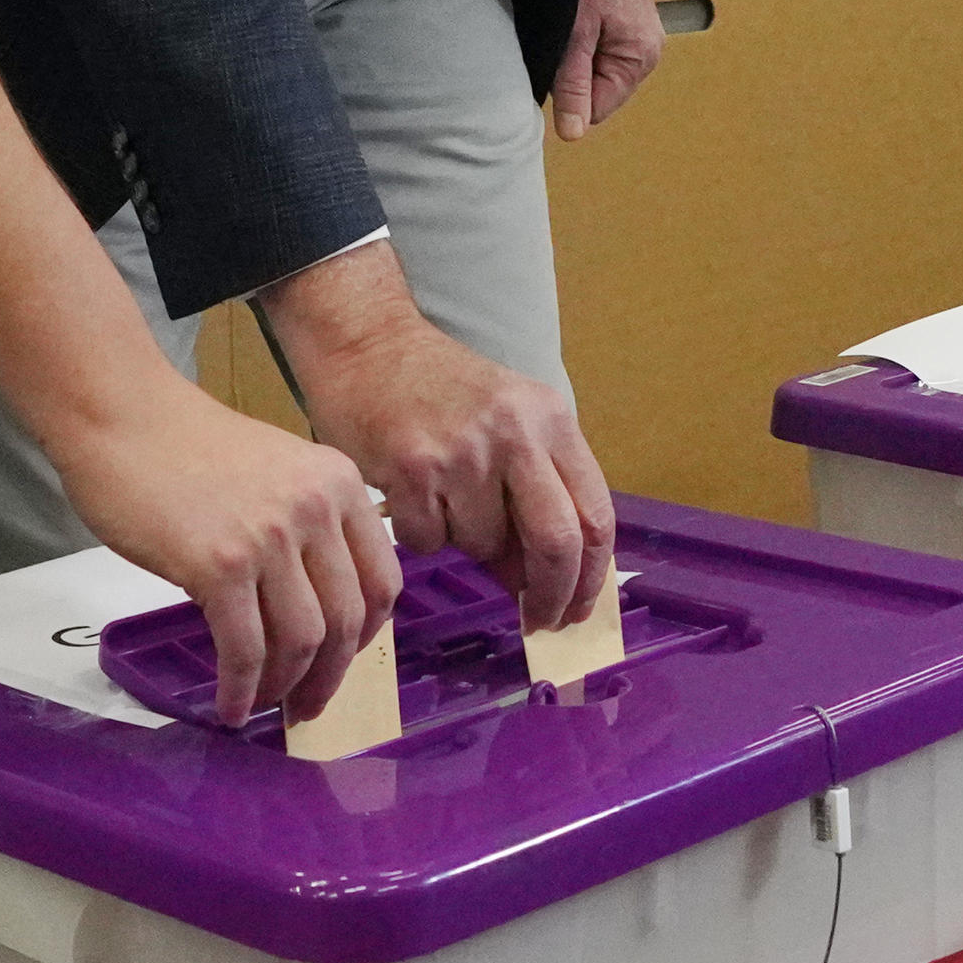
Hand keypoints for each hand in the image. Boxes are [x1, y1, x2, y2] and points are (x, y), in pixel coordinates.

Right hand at [50, 384, 399, 727]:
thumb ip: (307, 523)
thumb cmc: (183, 445)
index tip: (342, 662)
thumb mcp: (277, 469)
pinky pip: (246, 649)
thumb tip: (316, 606)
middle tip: (306, 707)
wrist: (120, 416)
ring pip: (302, 641)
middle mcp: (316, 507)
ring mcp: (270, 536)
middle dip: (328, 677)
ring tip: (260, 706)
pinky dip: (240, 689)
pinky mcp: (220, 564)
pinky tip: (228, 705)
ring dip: (284, 688)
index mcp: (338, 482)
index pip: (381, 580)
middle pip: (346, 620)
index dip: (365, 636)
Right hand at [260, 241, 614, 629]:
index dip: (591, 576)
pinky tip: (411, 496)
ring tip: (445, 502)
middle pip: (557, 542)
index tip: (577, 608)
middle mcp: (515, 431)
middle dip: (551, 595)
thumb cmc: (438, 389)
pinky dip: (421, 536)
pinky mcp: (412, 468)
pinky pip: (428, 542)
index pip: (595, 514)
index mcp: (550, 418)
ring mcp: (464, 450)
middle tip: (539, 619)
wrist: (367, 343)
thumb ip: (533, 495)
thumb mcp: (506, 424)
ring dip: (467, 545)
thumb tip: (542, 587)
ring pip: (484, 545)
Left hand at [552, 0, 665, 139]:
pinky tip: (572, 23)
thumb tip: (572, 134)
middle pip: (597, 90)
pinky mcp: (624, 26)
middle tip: (559, 43)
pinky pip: (597, 51)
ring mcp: (636, 38)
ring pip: (594, 70)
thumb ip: (572, 84)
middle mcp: (644, 53)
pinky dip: (579, 44)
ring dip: (573, 58)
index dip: (569, 98)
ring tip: (565, 30)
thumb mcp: (574, 34)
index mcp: (639, 59)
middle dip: (572, 76)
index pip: (597, 109)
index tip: (552, 70)